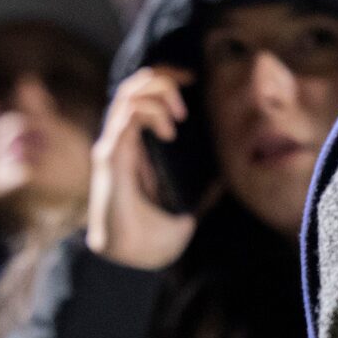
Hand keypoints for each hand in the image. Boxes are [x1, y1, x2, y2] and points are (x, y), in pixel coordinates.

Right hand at [87, 68, 199, 269]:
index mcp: (136, 146)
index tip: (192, 78)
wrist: (132, 259)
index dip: (165, 79)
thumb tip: (226, 178)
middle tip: (188, 87)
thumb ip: (202, 189)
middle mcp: (121, 141)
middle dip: (162, 77)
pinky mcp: (111, 158)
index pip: (142, 96)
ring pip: (127, 96)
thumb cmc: (153, 235)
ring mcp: (113, 147)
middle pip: (132, 86)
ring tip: (178, 118)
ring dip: (158, 96)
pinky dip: (149, 114)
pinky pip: (124, 120)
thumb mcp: (188, 205)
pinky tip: (169, 132)